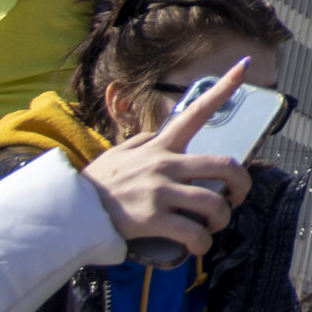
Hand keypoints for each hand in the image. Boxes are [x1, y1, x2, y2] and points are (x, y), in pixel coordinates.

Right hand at [82, 56, 253, 256]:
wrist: (67, 211)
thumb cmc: (95, 184)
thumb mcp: (118, 153)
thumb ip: (143, 142)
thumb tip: (160, 133)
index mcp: (160, 146)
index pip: (195, 112)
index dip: (224, 89)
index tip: (244, 67)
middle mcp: (164, 164)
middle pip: (224, 165)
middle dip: (241, 183)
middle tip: (237, 197)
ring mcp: (159, 192)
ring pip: (213, 204)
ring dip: (222, 218)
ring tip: (214, 226)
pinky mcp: (152, 219)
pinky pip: (192, 233)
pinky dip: (202, 242)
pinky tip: (199, 245)